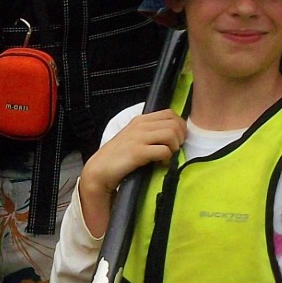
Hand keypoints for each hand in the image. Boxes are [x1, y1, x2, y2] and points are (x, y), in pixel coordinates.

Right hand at [77, 110, 184, 235]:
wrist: (100, 169)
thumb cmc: (118, 156)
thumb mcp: (134, 137)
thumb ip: (149, 131)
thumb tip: (172, 134)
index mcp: (140, 120)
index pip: (169, 113)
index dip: (180, 125)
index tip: (178, 139)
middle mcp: (140, 125)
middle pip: (174, 123)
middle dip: (180, 137)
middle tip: (175, 149)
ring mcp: (138, 138)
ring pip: (171, 134)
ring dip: (175, 147)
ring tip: (168, 156)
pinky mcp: (138, 152)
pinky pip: (164, 150)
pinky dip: (167, 158)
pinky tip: (161, 164)